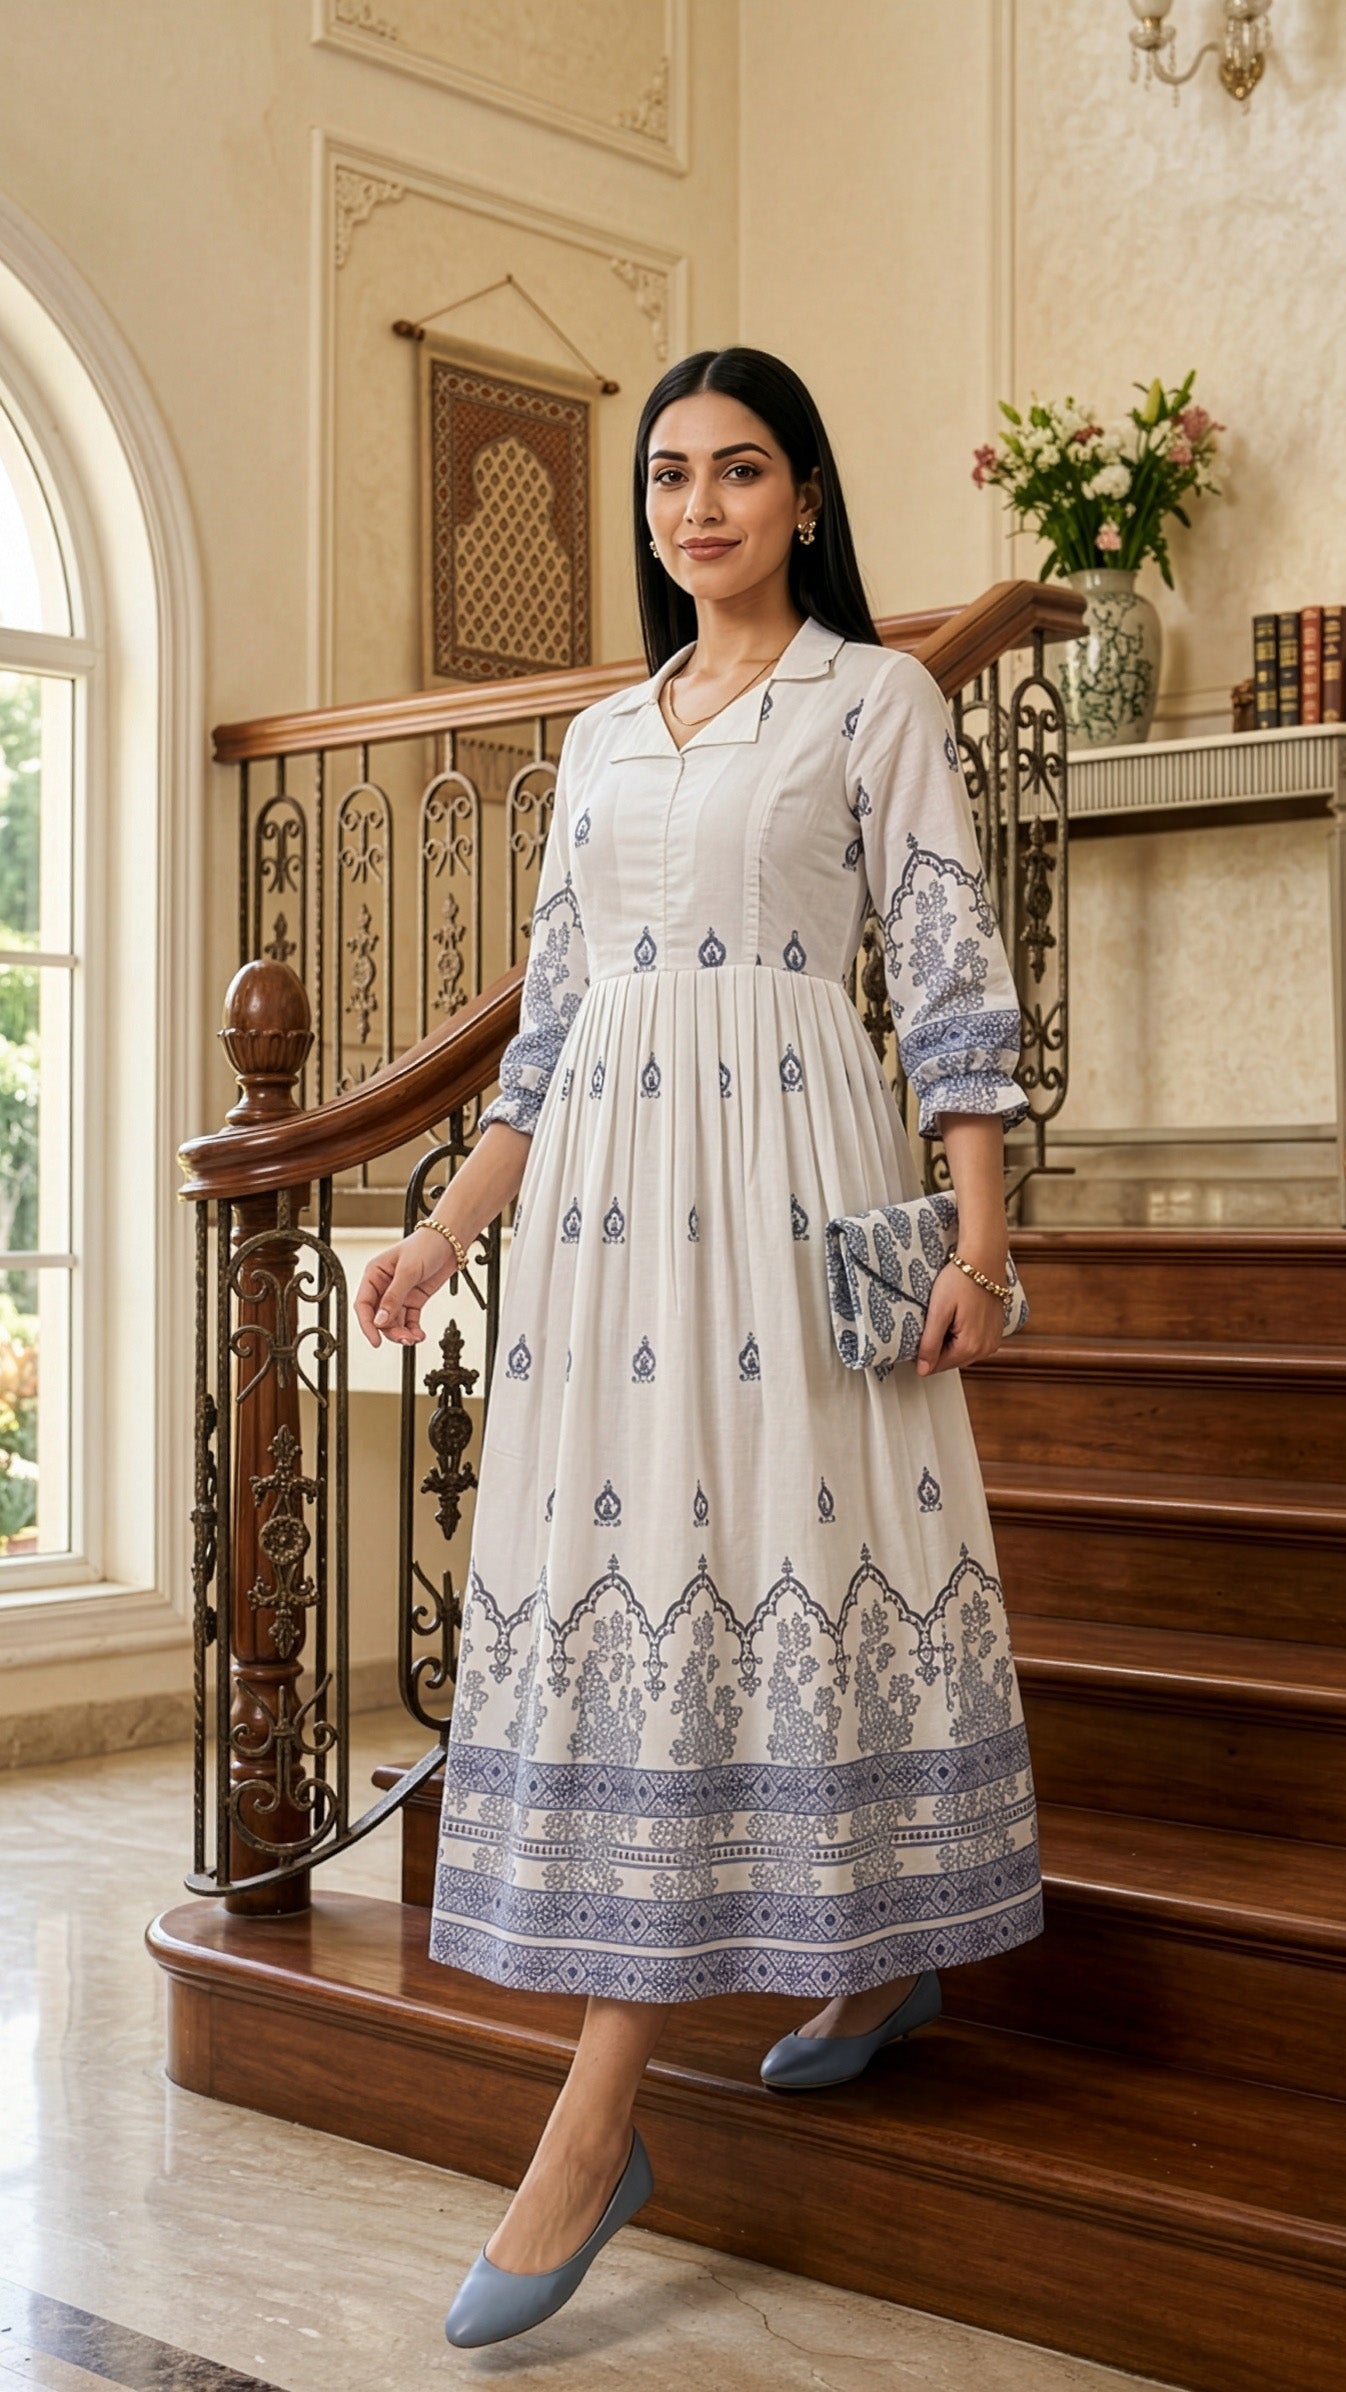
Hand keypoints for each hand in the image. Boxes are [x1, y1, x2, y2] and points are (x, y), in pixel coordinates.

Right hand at [355, 1224, 461, 1347]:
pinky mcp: (414, 1299)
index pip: (364, 1304)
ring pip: (394, 1321)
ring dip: (403, 1332)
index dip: (368, 1325)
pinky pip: (409, 1320)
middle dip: (391, 1331)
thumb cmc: (425, 1246)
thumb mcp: (407, 1271)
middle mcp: (384, 1286)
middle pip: (380, 1317)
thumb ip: (393, 1297)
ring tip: (415, 1338)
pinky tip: (420, 1334)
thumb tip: (379, 1321)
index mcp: (374, 1274)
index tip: (376, 1341)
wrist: (450, 1241)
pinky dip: (413, 1329)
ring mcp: (399, 1294)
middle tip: (405, 1339)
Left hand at [916, 1259, 1006, 1376]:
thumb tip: (923, 1370)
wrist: (983, 1260)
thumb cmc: (960, 1280)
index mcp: (970, 1347)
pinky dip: (962, 1337)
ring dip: (949, 1343)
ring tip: (944, 1318)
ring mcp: (993, 1341)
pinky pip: (974, 1344)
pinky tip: (956, 1319)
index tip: (915, 1337)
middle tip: (929, 1323)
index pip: (938, 1366)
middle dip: (937, 1349)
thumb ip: (930, 1343)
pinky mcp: (996, 1332)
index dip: (922, 1354)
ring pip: (962, 1353)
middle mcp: (986, 1349)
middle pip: (951, 1361)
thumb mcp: (938, 1311)